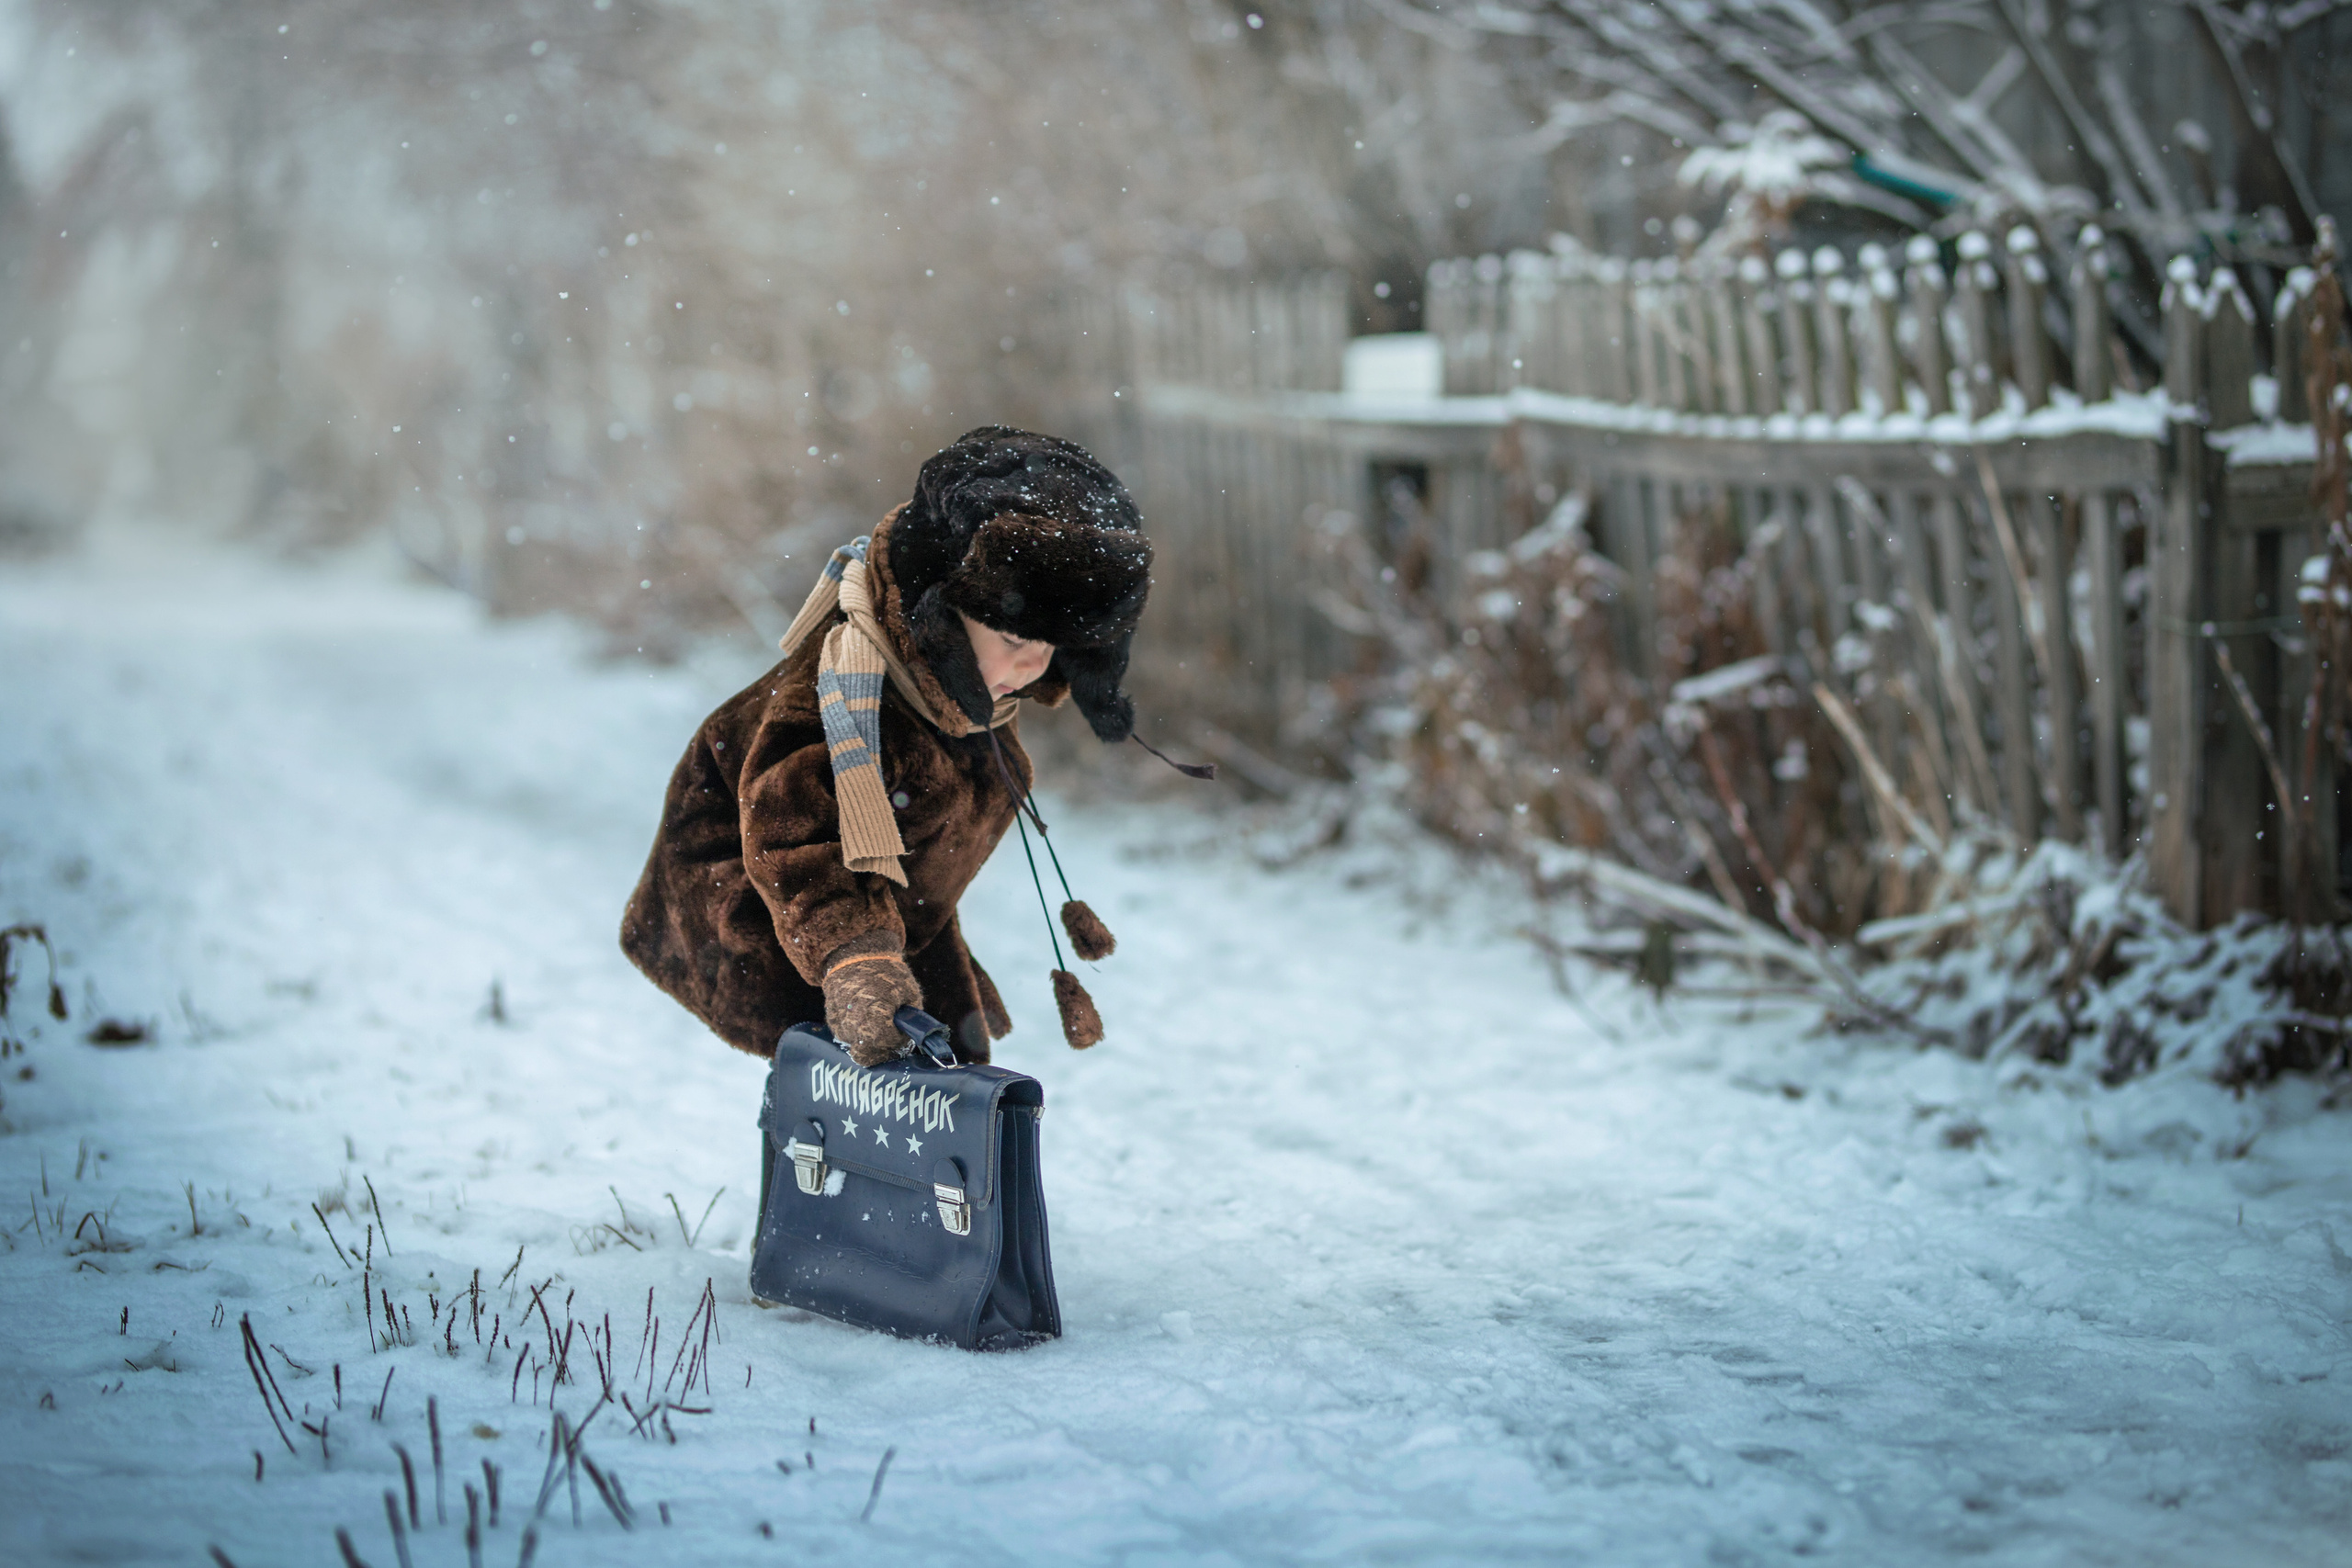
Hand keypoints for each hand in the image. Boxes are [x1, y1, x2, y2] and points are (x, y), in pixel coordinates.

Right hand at [823, 952, 922, 1066]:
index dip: (897, 1038)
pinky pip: (846, 1037)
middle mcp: (852, 1023)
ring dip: (868, 1041)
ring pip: (856, 1047)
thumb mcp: (909, 992)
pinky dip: (857, 1033)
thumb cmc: (886, 973)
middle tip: (890, 1033)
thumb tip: (912, 1037)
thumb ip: (912, 1019)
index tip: (901, 1028)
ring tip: (876, 1020)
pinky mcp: (831, 1021)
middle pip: (867, 1054)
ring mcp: (838, 1023)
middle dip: (881, 1048)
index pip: (885, 1042)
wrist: (854, 956)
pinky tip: (864, 1018)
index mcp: (873, 1014)